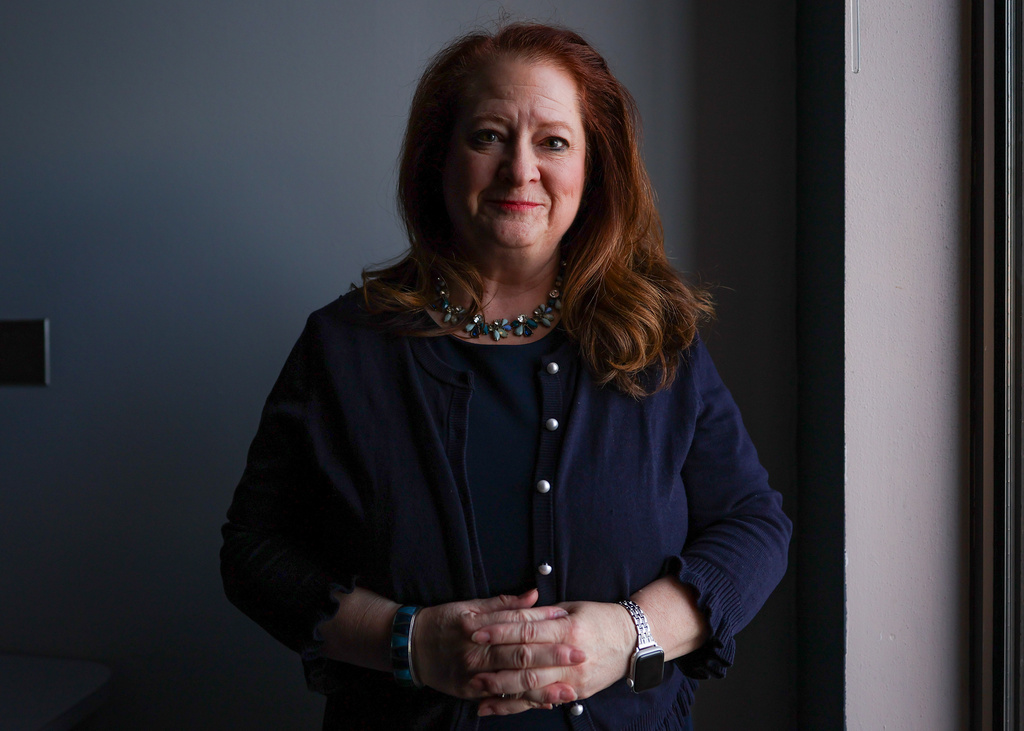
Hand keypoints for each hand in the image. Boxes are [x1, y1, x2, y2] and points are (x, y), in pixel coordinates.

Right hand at [413, 588, 585, 701]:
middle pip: (520, 656)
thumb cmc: (443, 622)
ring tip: (570, 688)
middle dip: (552, 657)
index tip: (568, 623)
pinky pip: (502, 698)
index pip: (517, 626)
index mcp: (478, 627)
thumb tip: (534, 595)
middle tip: (579, 654)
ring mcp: (473, 676)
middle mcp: (476, 653)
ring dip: (544, 686)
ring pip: (514, 682)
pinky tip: (545, 702)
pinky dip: (524, 701)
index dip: (544, 625)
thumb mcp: (469, 606)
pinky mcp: (471, 692)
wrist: (410, 646)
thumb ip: (504, 604)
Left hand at [472, 600, 636, 716]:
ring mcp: (573, 678)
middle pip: (525, 661)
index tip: (476, 631)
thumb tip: (512, 612)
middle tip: (467, 662)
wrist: (633, 641)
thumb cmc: (600, 618)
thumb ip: (541, 614)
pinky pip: (541, 701)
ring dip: (502, 688)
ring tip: (477, 687)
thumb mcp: (571, 608)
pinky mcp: (575, 694)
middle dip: (494, 662)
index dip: (499, 631)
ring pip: (531, 686)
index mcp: (568, 628)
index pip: (526, 630)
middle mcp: (570, 655)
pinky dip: (517, 705)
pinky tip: (496, 706)